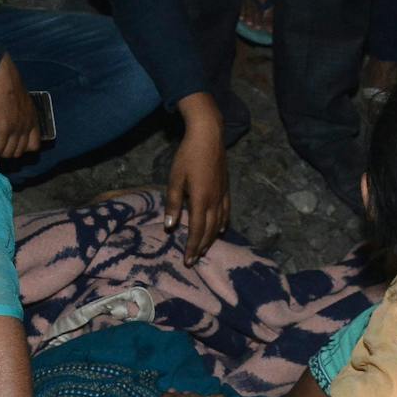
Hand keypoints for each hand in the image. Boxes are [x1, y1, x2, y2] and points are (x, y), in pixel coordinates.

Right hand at [0, 53, 41, 159]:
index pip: (34, 146)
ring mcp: (16, 128)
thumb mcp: (19, 99)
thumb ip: (18, 113)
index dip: (21, 148)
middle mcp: (27, 125)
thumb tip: (8, 122)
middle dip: (7, 151)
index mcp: (32, 118)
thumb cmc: (5, 81)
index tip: (10, 144)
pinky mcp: (4, 128)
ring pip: (8, 153)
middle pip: (19, 152)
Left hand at [163, 99, 227, 262]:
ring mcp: (223, 195)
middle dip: (201, 247)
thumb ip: (173, 203)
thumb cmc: (188, 156)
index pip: (196, 230)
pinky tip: (220, 229)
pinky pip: (226, 211)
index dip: (192, 247)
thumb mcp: (175, 179)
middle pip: (209, 230)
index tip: (187, 261)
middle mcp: (214, 201)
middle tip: (194, 260)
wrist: (209, 136)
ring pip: (219, 223)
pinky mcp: (226, 188)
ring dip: (211, 238)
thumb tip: (170, 226)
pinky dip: (223, 223)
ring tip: (204, 249)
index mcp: (201, 200)